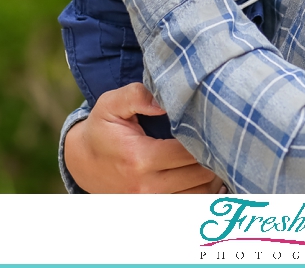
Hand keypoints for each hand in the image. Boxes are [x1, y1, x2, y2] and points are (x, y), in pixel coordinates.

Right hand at [65, 83, 224, 193]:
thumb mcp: (111, 104)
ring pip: (201, 193)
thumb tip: (164, 101)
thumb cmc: (102, 128)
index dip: (206, 138)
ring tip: (216, 152)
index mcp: (139, 158)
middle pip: (200, 175)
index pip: (189, 153)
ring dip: (214, 175)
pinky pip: (191, 204)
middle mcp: (146, 186)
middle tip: (222, 136)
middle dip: (215, 155)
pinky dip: (206, 190)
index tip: (212, 123)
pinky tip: (208, 172)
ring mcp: (151, 202)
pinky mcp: (154, 209)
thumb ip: (138, 95)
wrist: (82, 161)